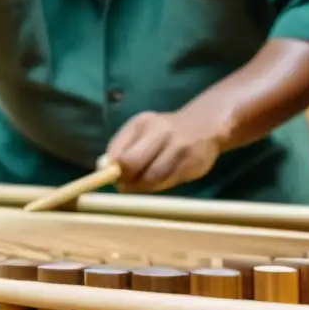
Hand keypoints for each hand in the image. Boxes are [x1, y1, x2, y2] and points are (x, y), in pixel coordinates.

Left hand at [105, 110, 223, 192]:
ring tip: (143, 183)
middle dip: (127, 179)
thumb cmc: (164, 133)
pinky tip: (161, 179)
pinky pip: (169, 182)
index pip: (118, 152)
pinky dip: (160, 185)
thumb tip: (103, 170)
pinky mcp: (193, 163)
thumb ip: (121, 148)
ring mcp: (180, 148)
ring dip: (144, 186)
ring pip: (152, 177)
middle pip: (132, 163)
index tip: (112, 176)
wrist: (204, 127)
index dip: (112, 170)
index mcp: (143, 122)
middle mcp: (161, 131)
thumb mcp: (141, 132)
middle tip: (126, 185)